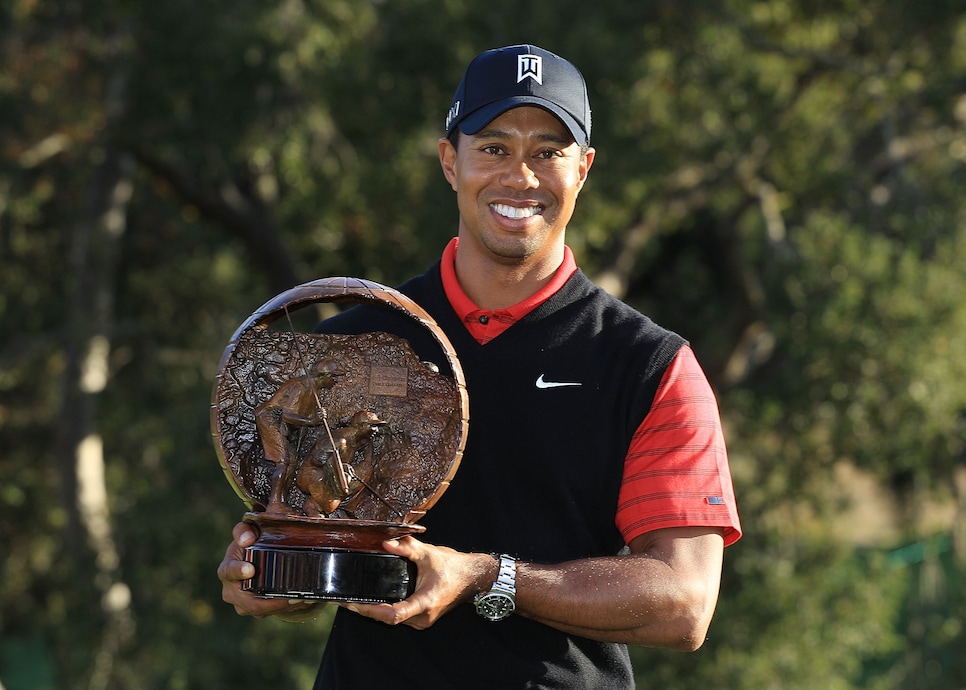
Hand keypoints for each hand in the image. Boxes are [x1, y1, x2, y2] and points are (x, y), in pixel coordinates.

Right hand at [217, 521, 321, 619]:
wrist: (254, 558)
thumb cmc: (250, 544)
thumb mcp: (247, 533)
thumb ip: (244, 530)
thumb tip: (247, 539)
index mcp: (227, 569)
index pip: (229, 571)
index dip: (238, 571)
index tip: (250, 569)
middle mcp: (232, 591)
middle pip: (249, 602)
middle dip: (270, 602)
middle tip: (290, 597)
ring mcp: (244, 604)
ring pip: (262, 610)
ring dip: (283, 606)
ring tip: (302, 599)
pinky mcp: (257, 610)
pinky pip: (271, 612)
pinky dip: (288, 607)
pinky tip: (303, 600)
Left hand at [341, 536, 493, 629]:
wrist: (474, 577)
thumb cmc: (454, 566)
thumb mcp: (429, 553)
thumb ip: (406, 548)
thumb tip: (385, 542)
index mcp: (425, 602)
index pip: (392, 614)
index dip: (370, 610)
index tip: (352, 603)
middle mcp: (423, 617)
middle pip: (388, 619)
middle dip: (366, 610)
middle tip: (344, 600)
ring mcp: (423, 620)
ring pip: (392, 620)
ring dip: (374, 612)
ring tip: (353, 600)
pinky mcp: (422, 618)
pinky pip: (399, 617)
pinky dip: (384, 610)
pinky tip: (373, 600)